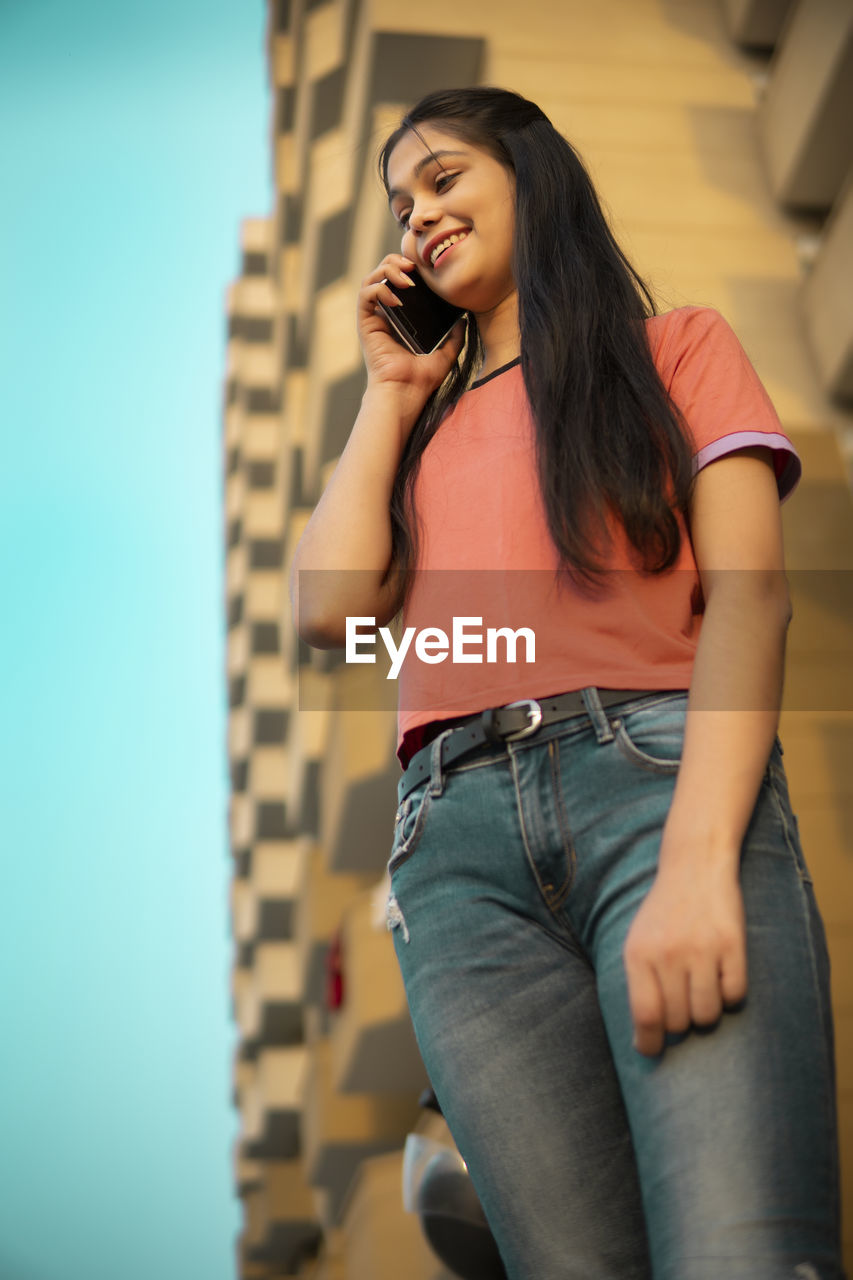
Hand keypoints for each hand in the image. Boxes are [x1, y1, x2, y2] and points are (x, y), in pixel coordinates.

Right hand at [357, 254, 464, 418]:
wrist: (406, 393)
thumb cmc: (422, 380)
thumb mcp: (446, 354)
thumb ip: (455, 336)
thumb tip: (464, 318)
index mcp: (400, 317)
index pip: (399, 280)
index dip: (408, 266)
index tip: (425, 268)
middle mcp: (384, 314)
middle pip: (382, 273)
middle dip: (396, 262)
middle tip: (414, 266)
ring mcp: (373, 318)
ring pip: (371, 279)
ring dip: (387, 270)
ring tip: (406, 277)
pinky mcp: (365, 324)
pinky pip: (365, 295)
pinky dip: (380, 289)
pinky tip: (397, 297)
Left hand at [622, 848, 746, 1055]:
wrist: (694, 865)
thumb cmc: (663, 913)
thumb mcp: (638, 941)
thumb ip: (639, 984)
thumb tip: (644, 1037)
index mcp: (639, 954)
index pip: (645, 1015)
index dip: (649, 1043)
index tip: (652, 1050)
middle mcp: (669, 953)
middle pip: (678, 1021)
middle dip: (680, 1022)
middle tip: (682, 1002)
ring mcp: (703, 949)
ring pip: (707, 1015)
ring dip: (706, 1012)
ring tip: (702, 989)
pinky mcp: (733, 944)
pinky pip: (735, 995)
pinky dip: (730, 993)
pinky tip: (722, 973)